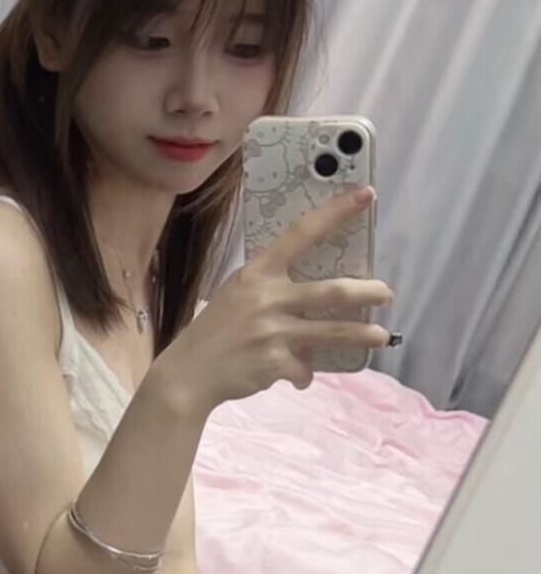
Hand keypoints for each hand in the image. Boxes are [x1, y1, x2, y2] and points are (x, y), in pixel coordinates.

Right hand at [167, 186, 392, 411]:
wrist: (188, 373)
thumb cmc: (215, 329)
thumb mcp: (236, 293)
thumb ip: (269, 286)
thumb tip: (310, 287)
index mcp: (258, 273)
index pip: (302, 233)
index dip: (336, 213)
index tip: (364, 195)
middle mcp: (267, 299)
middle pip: (332, 291)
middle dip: (366, 292)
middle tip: (385, 293)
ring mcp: (273, 333)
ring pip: (333, 332)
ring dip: (362, 335)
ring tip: (380, 336)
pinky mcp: (276, 364)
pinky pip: (304, 369)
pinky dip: (304, 374)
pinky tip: (299, 377)